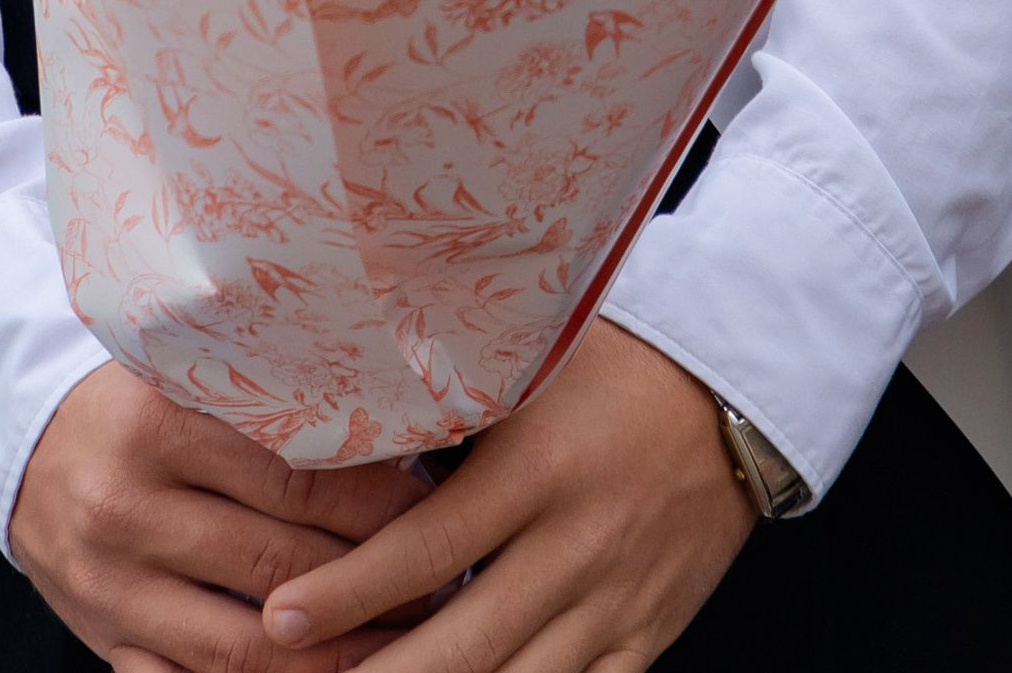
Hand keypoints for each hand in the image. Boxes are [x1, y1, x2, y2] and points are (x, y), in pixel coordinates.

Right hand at [11, 360, 429, 670]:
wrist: (32, 452)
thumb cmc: (140, 408)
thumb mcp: (190, 379)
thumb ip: (270, 404)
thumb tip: (402, 440)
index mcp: (159, 424)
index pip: (295, 478)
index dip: (380, 505)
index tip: (442, 512)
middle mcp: (130, 507)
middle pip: (280, 566)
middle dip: (374, 584)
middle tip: (445, 584)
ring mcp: (113, 587)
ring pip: (246, 648)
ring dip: (339, 655)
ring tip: (409, 641)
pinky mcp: (106, 644)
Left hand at [259, 324, 755, 672]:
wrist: (728, 395)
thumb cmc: (611, 369)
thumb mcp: (529, 370)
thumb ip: (450, 407)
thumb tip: (343, 423)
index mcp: (537, 469)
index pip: (428, 546)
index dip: (350, 590)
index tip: (282, 614)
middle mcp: (574, 545)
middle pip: (466, 642)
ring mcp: (614, 602)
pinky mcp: (645, 638)